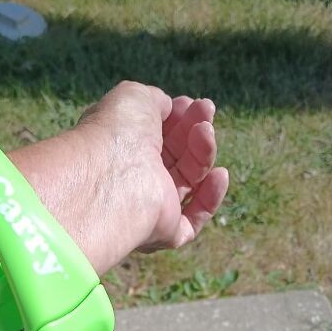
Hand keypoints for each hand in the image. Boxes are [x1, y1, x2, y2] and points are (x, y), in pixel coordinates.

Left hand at [10, 81, 227, 273]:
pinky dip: (210, 197)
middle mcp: (133, 181)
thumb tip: (170, 108)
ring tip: (205, 131)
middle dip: (193, 130)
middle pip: (174, 156)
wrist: (111, 177)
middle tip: (206, 108)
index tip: (188, 103)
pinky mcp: (164, 232)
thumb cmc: (115, 134)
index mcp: (120, 152)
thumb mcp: (133, 99)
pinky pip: (193, 220)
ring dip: (203, 153)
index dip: (176, 118)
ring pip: (188, 181)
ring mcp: (148, 207)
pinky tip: (220, 174)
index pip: (155, 137)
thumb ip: (154, 101)